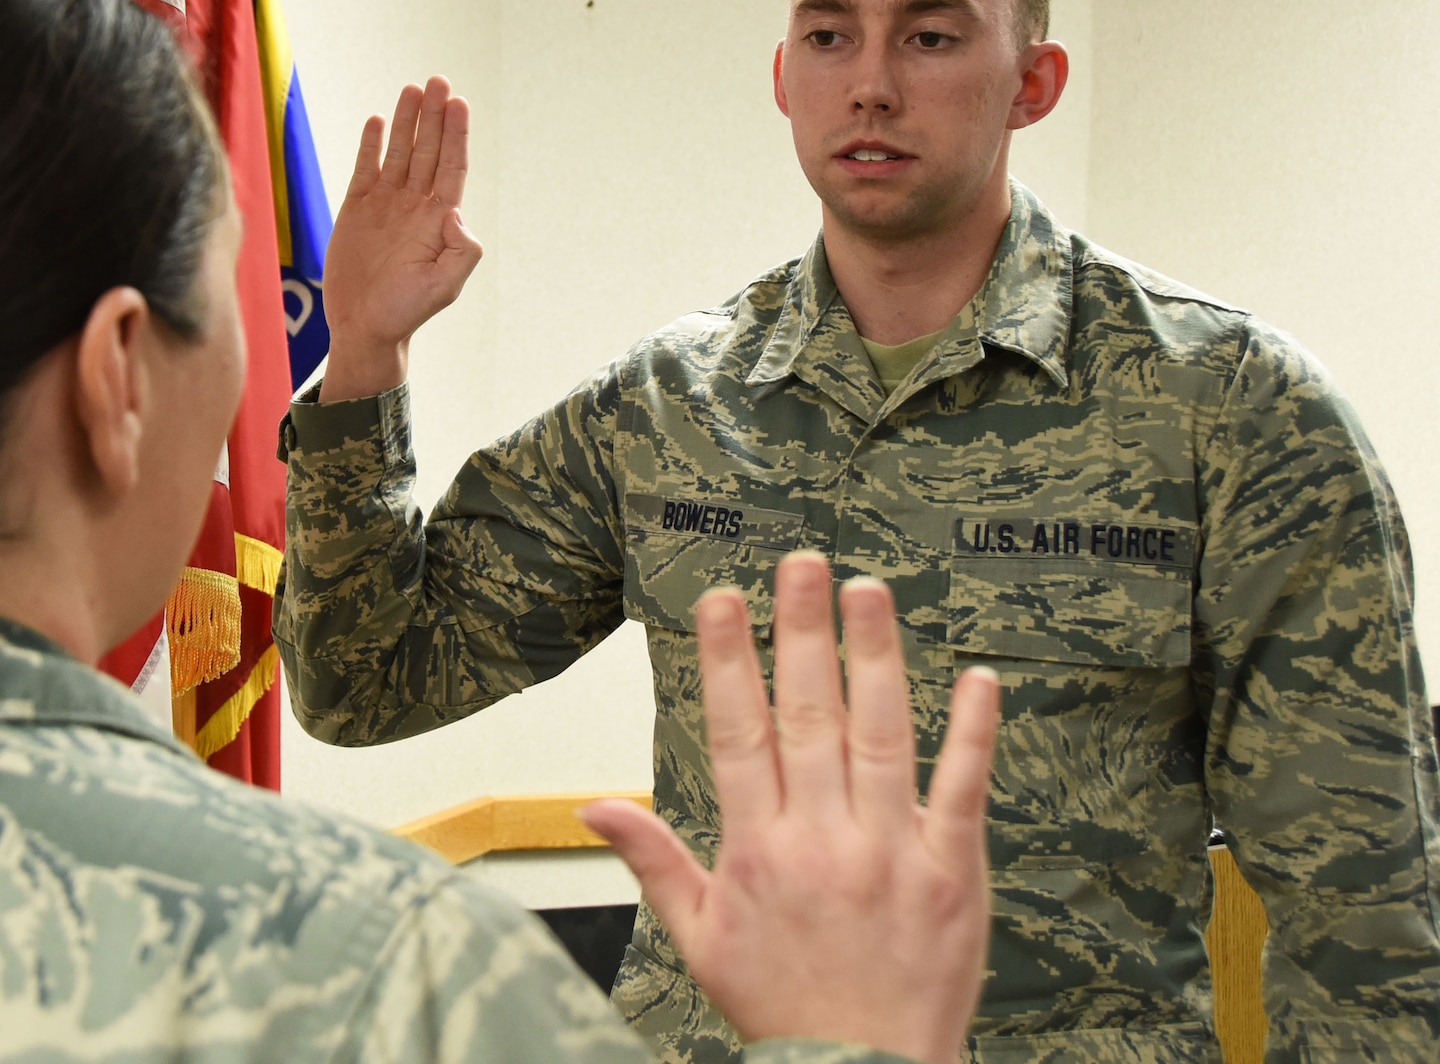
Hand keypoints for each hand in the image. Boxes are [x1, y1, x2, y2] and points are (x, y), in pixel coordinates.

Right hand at [318, 76, 480, 400]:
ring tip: (412, 89)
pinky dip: (371, 145)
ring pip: (399, 153)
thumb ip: (461, 251)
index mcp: (439, 220)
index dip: (456, 134)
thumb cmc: (406, 312)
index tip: (458, 103)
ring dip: (406, 122)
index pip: (452, 166)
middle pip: (428, 150)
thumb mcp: (443, 287)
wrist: (363, 327)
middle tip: (438, 82)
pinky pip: (365, 169)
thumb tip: (454, 211)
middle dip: (434, 116)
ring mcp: (386, 206)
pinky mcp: (356, 210)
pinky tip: (377, 121)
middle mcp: (415, 206)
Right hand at [583, 552, 999, 1063]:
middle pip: (809, 716)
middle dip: (801, 633)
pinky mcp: (954, 874)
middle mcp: (823, 840)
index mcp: (758, 851)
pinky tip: (978, 678)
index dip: (729, 661)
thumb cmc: (783, 1010)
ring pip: (881, 736)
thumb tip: (595, 807)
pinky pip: (964, 790)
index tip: (722, 600)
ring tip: (869, 590)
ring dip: (877, 657)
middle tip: (800, 564)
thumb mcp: (700, 939)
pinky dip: (972, 733)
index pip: (739, 733)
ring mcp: (892, 852)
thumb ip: (654, 862)